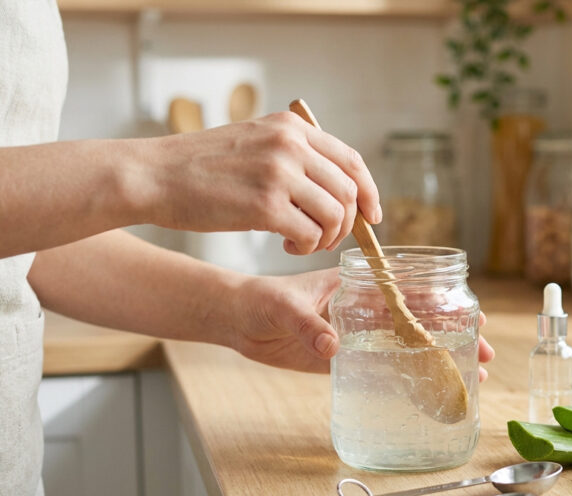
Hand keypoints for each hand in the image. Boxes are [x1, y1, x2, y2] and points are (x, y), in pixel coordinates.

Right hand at [140, 112, 380, 254]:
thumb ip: (294, 154)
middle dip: (346, 224)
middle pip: (349, 192)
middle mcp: (290, 145)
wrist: (153, 175)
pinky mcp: (264, 205)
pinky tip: (286, 244)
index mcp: (291, 127)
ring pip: (335, 216)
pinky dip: (306, 246)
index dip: (369, 192)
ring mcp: (279, 173)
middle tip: (325, 238)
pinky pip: (311, 234)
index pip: (352, 160)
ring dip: (325, 238)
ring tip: (301, 241)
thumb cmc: (201, 167)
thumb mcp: (254, 141)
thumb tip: (338, 186)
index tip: (372, 217)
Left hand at [229, 269, 495, 379]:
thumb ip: (308, 326)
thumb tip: (333, 348)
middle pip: (420, 322)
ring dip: (437, 359)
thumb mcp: (284, 306)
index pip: (411, 293)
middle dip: (455, 336)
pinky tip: (426, 391)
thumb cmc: (259, 298)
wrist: (234, 317)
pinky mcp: (339, 359)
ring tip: (470, 375)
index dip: (444, 305)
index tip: (471, 316)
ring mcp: (355, 335)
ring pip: (406, 346)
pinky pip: (378, 369)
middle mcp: (364, 310)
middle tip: (484, 354)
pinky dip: (404, 378)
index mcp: (358, 286)